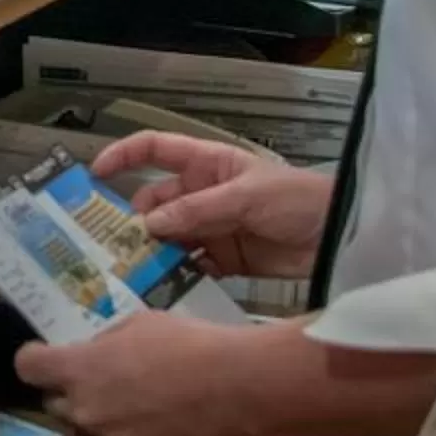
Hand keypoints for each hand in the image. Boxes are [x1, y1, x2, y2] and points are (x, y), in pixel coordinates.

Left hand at [16, 309, 241, 435]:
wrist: (235, 389)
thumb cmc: (187, 344)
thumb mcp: (138, 324)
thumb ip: (105, 343)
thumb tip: (96, 354)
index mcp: (78, 369)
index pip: (28, 367)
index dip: (36, 359)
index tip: (47, 356)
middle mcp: (84, 410)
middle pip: (55, 403)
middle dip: (71, 391)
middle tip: (101, 380)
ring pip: (85, 431)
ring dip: (96, 419)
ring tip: (131, 405)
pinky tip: (152, 426)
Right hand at [97, 131, 332, 279]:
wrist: (340, 238)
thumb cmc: (298, 199)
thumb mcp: (246, 196)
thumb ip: (197, 210)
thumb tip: (149, 224)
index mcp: (209, 164)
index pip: (157, 150)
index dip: (124, 156)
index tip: (95, 174)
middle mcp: (204, 194)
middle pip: (156, 202)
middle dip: (135, 219)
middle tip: (113, 244)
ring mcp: (214, 228)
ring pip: (170, 237)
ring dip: (154, 251)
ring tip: (132, 270)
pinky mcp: (226, 260)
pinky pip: (191, 265)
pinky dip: (177, 274)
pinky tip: (163, 286)